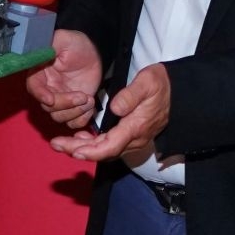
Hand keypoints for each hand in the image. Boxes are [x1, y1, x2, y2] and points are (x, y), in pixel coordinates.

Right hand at [27, 30, 103, 128]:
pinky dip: (81, 119)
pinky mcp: (72, 107)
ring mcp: (60, 99)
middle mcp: (47, 89)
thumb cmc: (76, 44)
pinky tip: (90, 106)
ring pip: (59, 117)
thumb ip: (51, 45)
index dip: (40, 95)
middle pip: (48, 106)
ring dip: (75, 112)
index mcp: (40, 72)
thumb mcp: (63, 39)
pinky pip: (72, 122)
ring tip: (89, 100)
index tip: (51, 99)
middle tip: (83, 96)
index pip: (34, 87)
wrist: (94, 53)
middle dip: (66, 104)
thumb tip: (41, 51)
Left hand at [53, 63, 170, 162]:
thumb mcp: (147, 83)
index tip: (73, 151)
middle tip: (55, 144)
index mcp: (136, 127)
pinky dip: (93, 145)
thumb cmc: (162, 84)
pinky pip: (110, 146)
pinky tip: (81, 138)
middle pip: (103, 152)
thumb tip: (114, 109)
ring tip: (62, 142)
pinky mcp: (132, 136)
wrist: (178, 92)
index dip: (90, 151)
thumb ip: (130, 96)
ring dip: (83, 149)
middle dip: (77, 151)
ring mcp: (134, 139)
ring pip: (105, 151)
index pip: (110, 146)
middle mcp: (135, 138)